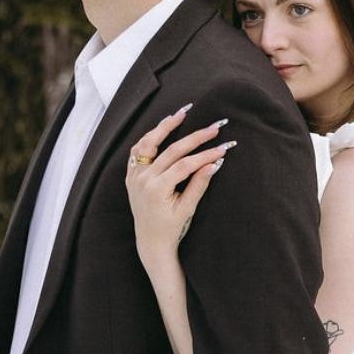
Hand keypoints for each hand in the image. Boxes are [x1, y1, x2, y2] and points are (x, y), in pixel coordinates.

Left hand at [125, 105, 233, 264]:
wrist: (150, 241)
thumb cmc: (171, 228)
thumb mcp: (187, 209)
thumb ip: (199, 184)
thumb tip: (216, 163)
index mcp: (156, 190)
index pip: (185, 165)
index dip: (205, 155)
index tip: (223, 147)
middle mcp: (142, 180)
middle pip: (171, 150)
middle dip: (195, 138)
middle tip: (214, 127)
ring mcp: (134, 176)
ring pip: (149, 143)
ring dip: (166, 127)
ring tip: (183, 113)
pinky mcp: (131, 175)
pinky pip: (138, 151)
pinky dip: (150, 138)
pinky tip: (162, 128)